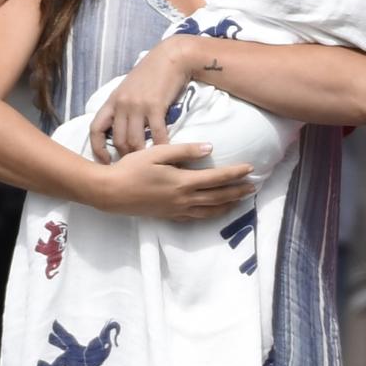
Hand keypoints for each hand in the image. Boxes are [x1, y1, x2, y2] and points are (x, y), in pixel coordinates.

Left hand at [89, 35, 196, 157]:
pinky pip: (157, 134)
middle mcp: (121, 104)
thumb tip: (122, 127)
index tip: (105, 160)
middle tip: (134, 166)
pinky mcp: (155, 106)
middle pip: (117, 140)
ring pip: (134, 141)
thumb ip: (123, 106)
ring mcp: (137, 105)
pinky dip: (161, 147)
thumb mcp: (129, 88)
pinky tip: (166, 152)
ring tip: (149, 163)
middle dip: (125, 156)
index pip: (95, 128)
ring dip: (142, 155)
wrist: (170, 57)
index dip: (97, 148)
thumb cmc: (151, 73)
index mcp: (112, 101)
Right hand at [90, 141, 255, 220]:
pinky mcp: (168, 216)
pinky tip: (213, 211)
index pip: (217, 178)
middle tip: (254, 188)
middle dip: (238, 192)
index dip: (235, 174)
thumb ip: (185, 151)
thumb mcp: (158, 153)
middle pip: (218, 196)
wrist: (111, 192)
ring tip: (240, 201)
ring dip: (227, 205)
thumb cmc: (132, 168)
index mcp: (183, 181)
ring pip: (209, 211)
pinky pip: (195, 217)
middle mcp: (184, 198)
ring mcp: (176, 210)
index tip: (250, 169)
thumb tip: (210, 148)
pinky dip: (209, 214)